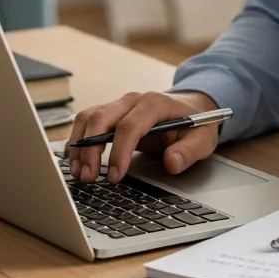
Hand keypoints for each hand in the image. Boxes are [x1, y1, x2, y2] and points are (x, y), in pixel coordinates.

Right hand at [65, 91, 219, 183]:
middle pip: (101, 119)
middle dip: (90, 150)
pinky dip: (78, 141)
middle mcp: (133, 100)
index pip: (130, 126)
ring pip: (89, 118)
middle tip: (89, 177)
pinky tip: (76, 161)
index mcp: (155, 103)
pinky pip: (87, 121)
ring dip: (79, 145)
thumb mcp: (202, 139)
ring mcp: (119, 104)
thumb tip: (171, 163)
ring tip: (78, 172)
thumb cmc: (195, 123)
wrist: (191, 107)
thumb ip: (188, 151)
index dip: (119, 152)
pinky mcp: (111, 112)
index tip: (115, 176)